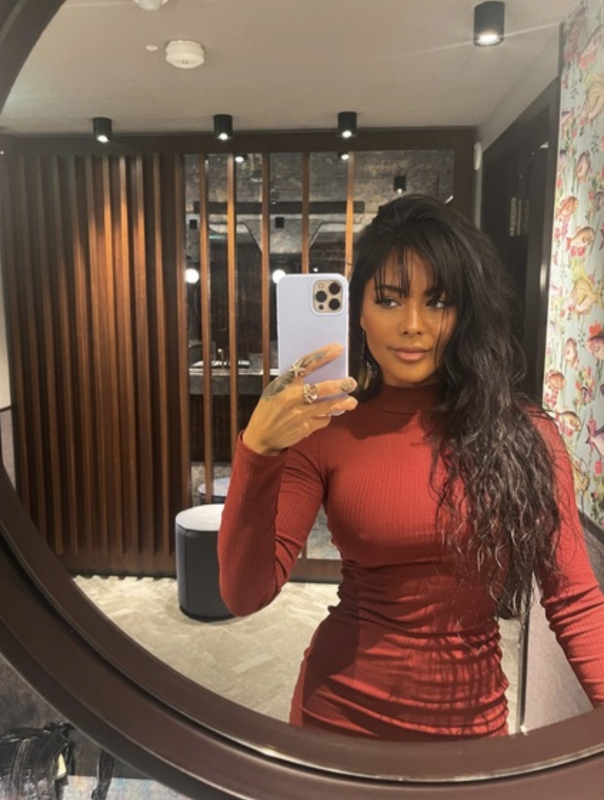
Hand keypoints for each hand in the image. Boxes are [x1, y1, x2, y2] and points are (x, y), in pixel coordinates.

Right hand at [242, 344, 357, 455]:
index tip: (338, 349)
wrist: (261, 435)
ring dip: (342, 403)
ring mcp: (300, 413)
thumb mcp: (276, 390)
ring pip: (328, 406)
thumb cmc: (269, 409)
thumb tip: (319, 373)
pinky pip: (323, 420)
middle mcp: (292, 397)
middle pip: (323, 387)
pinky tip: (325, 415)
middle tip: (351, 382)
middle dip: (340, 384)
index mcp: (284, 383)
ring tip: (352, 401)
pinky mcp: (305, 427)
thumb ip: (294, 382)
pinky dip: (326, 416)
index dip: (323, 355)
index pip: (306, 364)